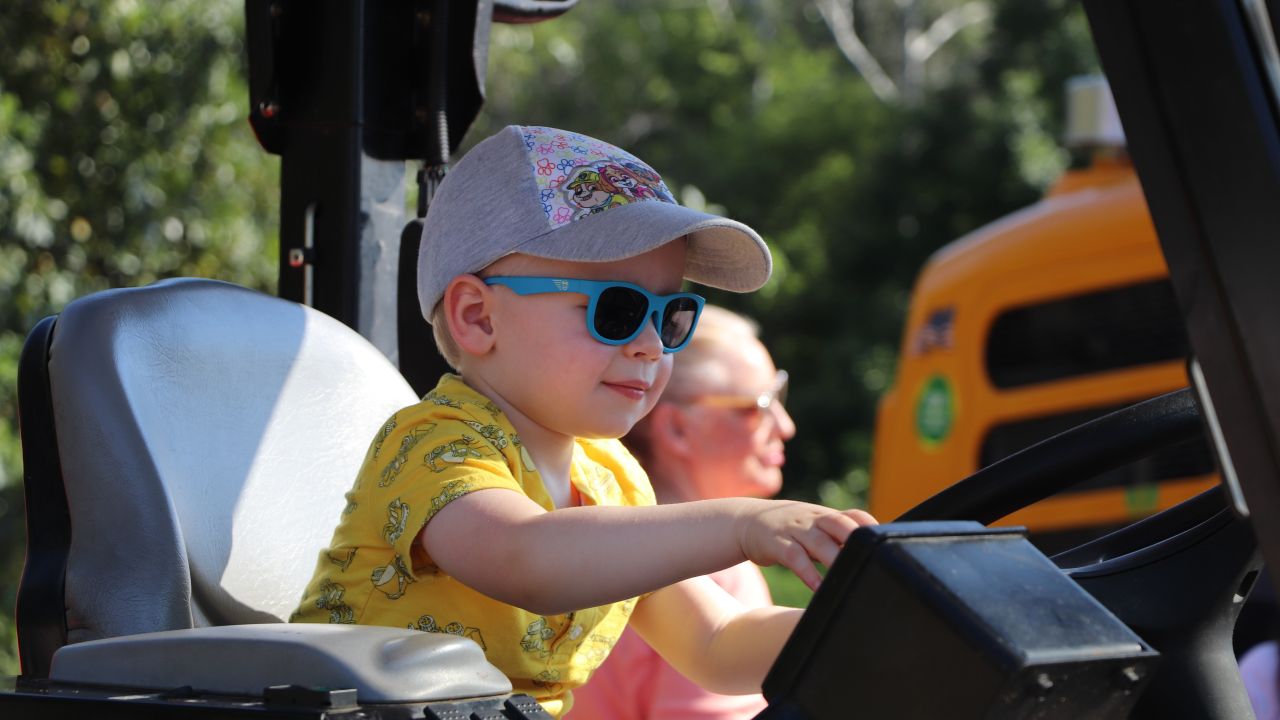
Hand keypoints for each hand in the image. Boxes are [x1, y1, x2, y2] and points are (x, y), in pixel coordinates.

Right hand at [735, 500, 876, 590]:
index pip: (853, 515)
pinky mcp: (776, 543)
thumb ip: (836, 537)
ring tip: (847, 576)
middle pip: (839, 524)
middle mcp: (812, 518)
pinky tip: (817, 587)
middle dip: (856, 540)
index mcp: (824, 515)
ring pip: (818, 541)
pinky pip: (794, 557)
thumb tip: (867, 556)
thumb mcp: (812, 527)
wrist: (745, 521)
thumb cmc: (788, 529)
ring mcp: (794, 529)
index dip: (870, 527)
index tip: (886, 544)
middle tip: (871, 560)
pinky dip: (807, 572)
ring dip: (834, 558)